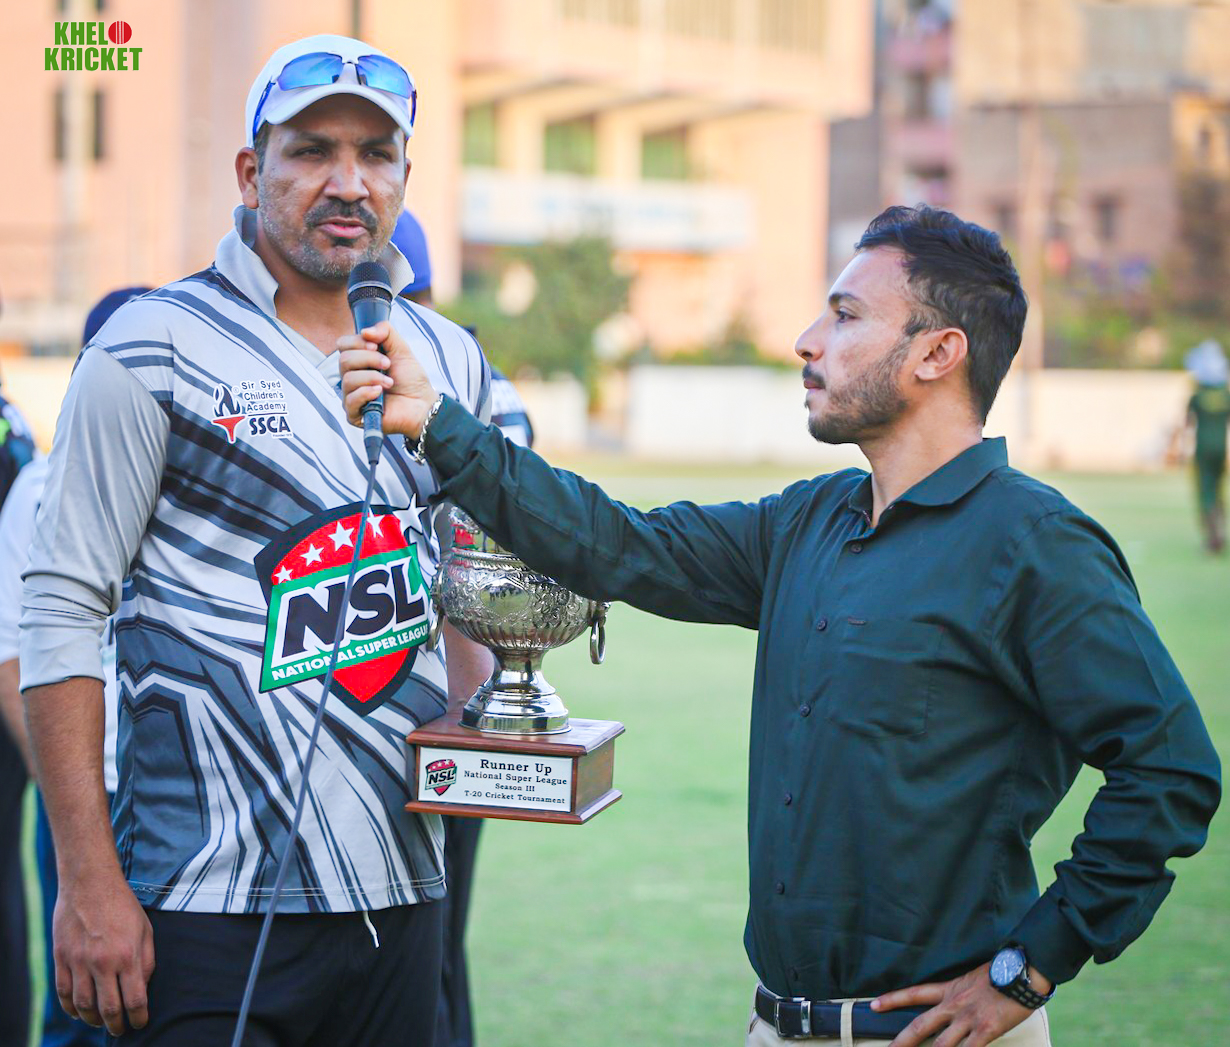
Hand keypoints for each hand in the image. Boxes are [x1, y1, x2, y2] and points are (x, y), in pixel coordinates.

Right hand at [53, 872, 154, 1034]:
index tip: (140, 1023)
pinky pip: (64, 993)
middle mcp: (103, 963)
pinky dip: (71, 1008)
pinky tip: (80, 1012)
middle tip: (120, 1029)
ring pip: (84, 1006)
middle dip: (116, 1025)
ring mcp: (79, 962)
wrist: (90, 884)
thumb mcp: (145, 929)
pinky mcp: (61, 959)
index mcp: (128, 955)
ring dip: (93, 1020)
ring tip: (101, 1022)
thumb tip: (142, 987)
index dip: (139, 1017)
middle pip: (108, 1009)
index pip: (135, 1000)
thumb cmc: (122, 906)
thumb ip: (147, 960)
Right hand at [338, 321, 439, 438]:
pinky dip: (366, 393)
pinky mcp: (355, 414)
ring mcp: (352, 396)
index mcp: (359, 360)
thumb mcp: (401, 349)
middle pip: (344, 360)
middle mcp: (352, 377)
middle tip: (388, 365)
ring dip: (372, 377)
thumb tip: (365, 331)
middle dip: (369, 359)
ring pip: (348, 379)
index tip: (376, 346)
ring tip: (389, 383)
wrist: (423, 404)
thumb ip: (386, 332)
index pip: (343, 345)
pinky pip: (350, 400)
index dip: (357, 342)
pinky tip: (379, 393)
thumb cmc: (411, 379)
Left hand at [873, 962, 1047, 1046]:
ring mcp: (968, 1020)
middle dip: (902, 1041)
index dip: (893, 1000)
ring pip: (941, 1045)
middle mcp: (953, 1006)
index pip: (914, 994)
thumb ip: (960, 991)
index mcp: (949, 990)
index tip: (874, 1005)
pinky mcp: (985, 1031)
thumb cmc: (1000, 973)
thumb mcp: (972, 977)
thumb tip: (955, 1001)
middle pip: (920, 1026)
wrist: (1021, 973)